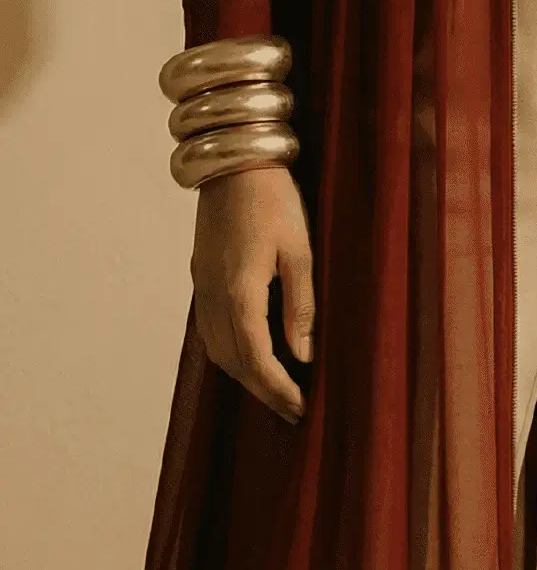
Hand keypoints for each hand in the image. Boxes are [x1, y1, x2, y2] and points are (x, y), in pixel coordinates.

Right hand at [191, 163, 314, 424]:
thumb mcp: (299, 250)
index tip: (300, 408)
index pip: (255, 358)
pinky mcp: (200, 276)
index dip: (277, 389)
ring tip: (276, 388)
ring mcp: (202, 286)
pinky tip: (252, 353)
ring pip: (216, 348)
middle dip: (261, 390)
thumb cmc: (273, 199)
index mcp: (239, 291)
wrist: (234, 161)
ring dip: (244, 374)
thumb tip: (303, 356)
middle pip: (232, 361)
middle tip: (292, 409)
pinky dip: (230, 351)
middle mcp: (213, 295)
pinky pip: (210, 329)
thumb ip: (300, 305)